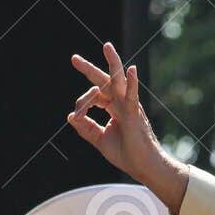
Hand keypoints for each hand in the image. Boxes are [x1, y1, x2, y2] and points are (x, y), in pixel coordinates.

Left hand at [68, 41, 189, 212]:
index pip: (94, 97)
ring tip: (107, 47)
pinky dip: (131, 83)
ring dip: (113, 64)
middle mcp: (121, 103)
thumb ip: (86, 128)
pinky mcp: (135, 115)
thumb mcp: (99, 139)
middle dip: (89, 70)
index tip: (75, 117)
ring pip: (118, 82)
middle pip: (104, 81)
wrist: (143, 167)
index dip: (81, 105)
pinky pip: (132, 96)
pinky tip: (131, 70)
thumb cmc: (127, 153)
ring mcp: (129, 106)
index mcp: (113, 107)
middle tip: (74, 59)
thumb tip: (70, 115)